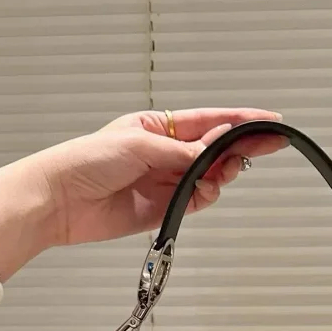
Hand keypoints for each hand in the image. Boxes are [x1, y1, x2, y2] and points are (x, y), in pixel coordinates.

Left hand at [37, 108, 285, 245]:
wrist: (59, 201)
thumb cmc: (85, 161)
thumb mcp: (139, 145)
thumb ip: (183, 151)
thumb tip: (217, 150)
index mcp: (158, 127)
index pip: (210, 121)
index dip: (242, 122)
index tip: (272, 123)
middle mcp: (165, 153)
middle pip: (215, 150)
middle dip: (240, 149)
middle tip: (264, 149)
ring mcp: (165, 182)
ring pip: (209, 178)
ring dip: (220, 176)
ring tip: (219, 176)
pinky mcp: (162, 209)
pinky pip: (195, 202)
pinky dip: (204, 198)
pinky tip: (203, 194)